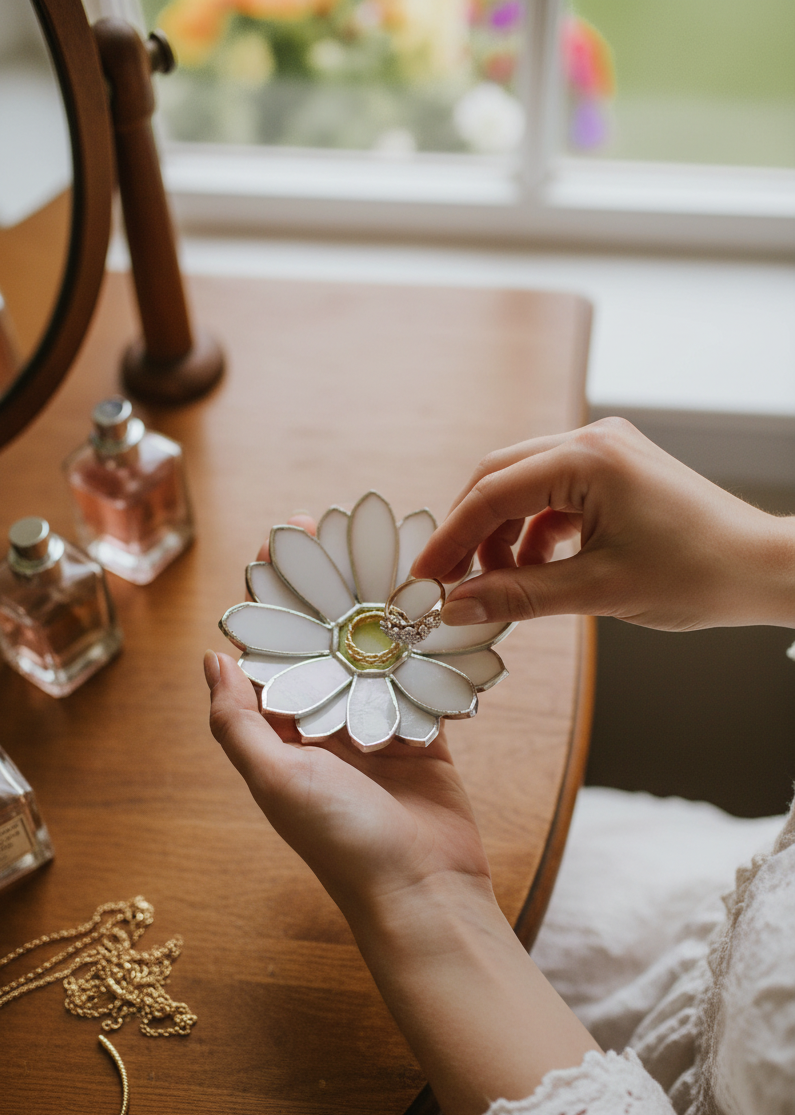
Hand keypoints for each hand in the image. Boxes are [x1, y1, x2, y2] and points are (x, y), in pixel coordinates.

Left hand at [209, 511, 489, 917]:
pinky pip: (420, 679)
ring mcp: (376, 727)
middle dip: (325, 590)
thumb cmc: (342, 841)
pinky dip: (423, 644)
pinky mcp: (424, 734)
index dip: (271, 602)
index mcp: (283, 735)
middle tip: (331, 530)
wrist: (425, 892)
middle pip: (323, 643)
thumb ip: (238, 721)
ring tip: (379, 550)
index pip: (270, 654)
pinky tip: (428, 599)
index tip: (275, 548)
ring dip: (374, 606)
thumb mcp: (275, 780)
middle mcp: (326, 726)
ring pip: (372, 652)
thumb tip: (210, 657)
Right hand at [412, 418, 794, 631]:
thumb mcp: (599, 591)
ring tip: (496, 585)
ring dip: (501, 535)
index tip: (422, 580)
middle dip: (468, 532)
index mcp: (588, 458)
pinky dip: (534, 532)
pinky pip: (553, 495)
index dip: (449, 540)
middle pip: (499, 479)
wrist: (764, 569)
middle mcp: (593, 440)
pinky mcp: (615, 470)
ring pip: (524, 486)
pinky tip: (535, 570)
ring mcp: (606, 451)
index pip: (492, 494)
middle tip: (444, 582)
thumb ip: (519, 595)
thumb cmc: (698, 574)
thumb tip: (456, 606)